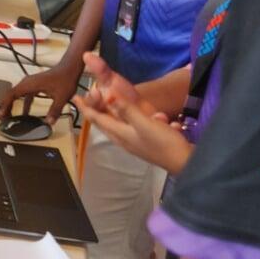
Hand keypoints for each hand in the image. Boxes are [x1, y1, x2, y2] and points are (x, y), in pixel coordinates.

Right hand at [5, 61, 80, 121]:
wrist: (69, 68)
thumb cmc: (64, 78)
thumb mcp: (61, 97)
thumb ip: (54, 110)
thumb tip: (49, 122)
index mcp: (30, 84)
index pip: (12, 94)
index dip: (5, 104)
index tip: (1, 114)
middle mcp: (27, 82)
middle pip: (11, 94)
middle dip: (6, 106)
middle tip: (3, 118)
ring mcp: (30, 83)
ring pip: (17, 94)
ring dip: (12, 105)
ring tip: (10, 116)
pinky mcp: (34, 85)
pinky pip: (24, 95)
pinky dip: (22, 104)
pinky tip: (25, 113)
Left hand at [74, 54, 192, 174]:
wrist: (185, 162)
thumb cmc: (164, 143)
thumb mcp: (145, 123)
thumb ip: (127, 110)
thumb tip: (108, 96)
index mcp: (120, 133)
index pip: (97, 119)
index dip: (85, 107)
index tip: (74, 97)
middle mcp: (123, 139)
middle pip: (104, 122)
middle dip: (96, 108)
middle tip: (91, 95)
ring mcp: (134, 142)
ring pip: (117, 124)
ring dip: (112, 112)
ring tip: (108, 102)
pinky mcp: (145, 142)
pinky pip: (132, 127)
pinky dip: (131, 117)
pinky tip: (137, 112)